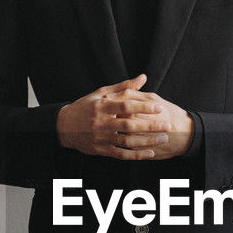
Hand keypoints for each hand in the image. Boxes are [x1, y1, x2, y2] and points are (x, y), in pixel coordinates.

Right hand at [56, 75, 193, 159]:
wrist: (64, 126)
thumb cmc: (86, 107)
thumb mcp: (101, 93)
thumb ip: (123, 87)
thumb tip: (143, 77)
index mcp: (102, 106)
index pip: (125, 106)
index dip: (143, 107)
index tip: (158, 107)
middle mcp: (101, 122)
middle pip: (129, 125)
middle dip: (150, 126)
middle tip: (168, 125)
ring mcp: (101, 138)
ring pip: (127, 142)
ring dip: (147, 141)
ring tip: (163, 138)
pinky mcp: (101, 150)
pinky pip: (121, 154)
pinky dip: (137, 155)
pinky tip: (150, 153)